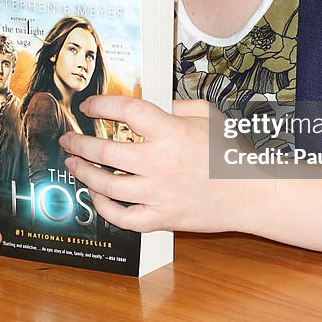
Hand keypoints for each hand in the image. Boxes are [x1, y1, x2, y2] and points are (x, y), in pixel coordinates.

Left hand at [59, 96, 246, 234]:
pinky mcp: (162, 218)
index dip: (102, 106)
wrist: (253, 193)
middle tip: (68, 139)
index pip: (127, 112)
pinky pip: (123, 217)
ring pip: (107, 185)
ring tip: (73, 164)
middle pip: (106, 151)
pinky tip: (96, 197)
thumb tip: (151, 104)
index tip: (89, 107)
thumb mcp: (209, 115)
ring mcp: (159, 193)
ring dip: (84, 173)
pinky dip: (104, 208)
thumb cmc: (232, 153)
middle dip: (79, 143)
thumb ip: (177, 105)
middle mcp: (161, 162)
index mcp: (172, 132)